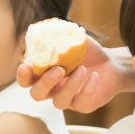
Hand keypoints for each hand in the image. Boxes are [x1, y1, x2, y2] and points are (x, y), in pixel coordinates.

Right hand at [17, 39, 132, 112]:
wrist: (111, 63)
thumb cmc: (88, 53)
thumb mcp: (74, 40)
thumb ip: (60, 36)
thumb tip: (48, 28)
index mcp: (45, 74)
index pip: (26, 80)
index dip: (23, 76)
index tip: (25, 67)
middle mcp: (53, 89)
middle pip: (37, 94)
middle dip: (45, 82)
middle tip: (59, 69)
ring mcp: (67, 99)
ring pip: (59, 102)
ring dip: (69, 86)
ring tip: (81, 69)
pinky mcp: (83, 105)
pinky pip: (80, 103)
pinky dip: (87, 89)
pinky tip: (95, 76)